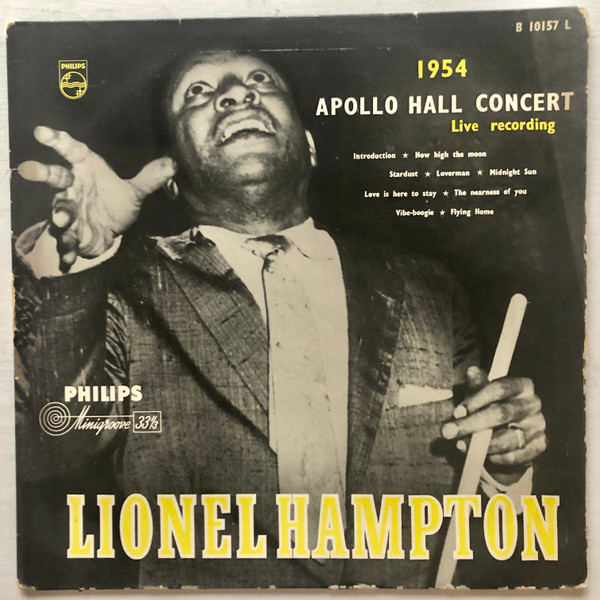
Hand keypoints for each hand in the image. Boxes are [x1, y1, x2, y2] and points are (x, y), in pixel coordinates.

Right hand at [18, 126, 175, 268]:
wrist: (109, 231)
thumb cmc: (114, 201)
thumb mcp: (135, 191)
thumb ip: (150, 179)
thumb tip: (173, 164)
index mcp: (85, 169)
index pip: (71, 150)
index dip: (57, 140)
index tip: (42, 132)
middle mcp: (72, 187)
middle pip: (55, 177)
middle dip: (42, 173)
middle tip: (29, 169)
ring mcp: (69, 211)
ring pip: (59, 210)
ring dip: (60, 214)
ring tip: (61, 220)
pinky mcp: (72, 234)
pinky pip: (67, 241)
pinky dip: (67, 250)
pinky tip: (68, 259)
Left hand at [441, 365, 546, 483]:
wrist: (508, 430)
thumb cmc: (490, 405)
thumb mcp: (481, 393)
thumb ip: (476, 385)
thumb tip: (471, 371)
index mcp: (522, 385)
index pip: (499, 388)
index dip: (476, 399)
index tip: (456, 411)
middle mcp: (533, 404)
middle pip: (502, 413)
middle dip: (471, 424)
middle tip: (448, 431)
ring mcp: (538, 426)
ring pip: (508, 438)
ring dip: (481, 444)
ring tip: (460, 444)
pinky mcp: (539, 445)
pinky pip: (515, 456)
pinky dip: (496, 457)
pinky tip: (483, 455)